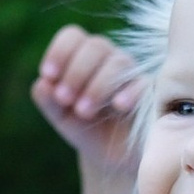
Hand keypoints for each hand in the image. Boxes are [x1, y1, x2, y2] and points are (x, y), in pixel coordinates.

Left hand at [29, 26, 142, 167]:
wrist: (112, 157)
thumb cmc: (85, 128)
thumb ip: (48, 100)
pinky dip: (129, 92)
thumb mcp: (61, 116)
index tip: (48, 75)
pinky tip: (117, 106)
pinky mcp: (150, 92)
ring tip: (83, 112)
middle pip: (95, 46)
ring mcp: (131, 74)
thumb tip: (43, 84)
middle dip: (76, 72)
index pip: (73, 37)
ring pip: (117, 63)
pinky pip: (143, 83)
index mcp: (83, 57)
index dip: (59, 51)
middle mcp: (108, 59)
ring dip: (97, 85)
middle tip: (64, 99)